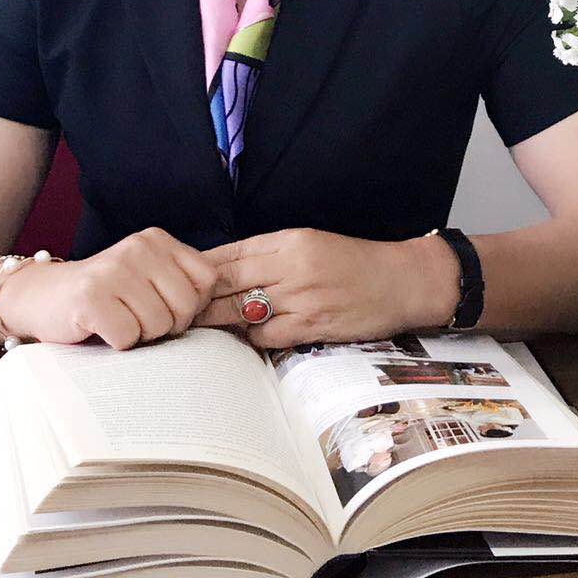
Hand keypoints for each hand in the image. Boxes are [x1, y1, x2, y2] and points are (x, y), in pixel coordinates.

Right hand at [0, 228, 216, 349]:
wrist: (39, 297)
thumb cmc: (104, 296)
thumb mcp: (146, 277)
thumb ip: (181, 283)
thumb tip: (232, 306)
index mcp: (157, 240)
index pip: (207, 280)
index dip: (192, 307)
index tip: (166, 309)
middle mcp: (138, 248)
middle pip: (186, 306)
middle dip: (167, 326)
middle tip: (137, 320)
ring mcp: (113, 270)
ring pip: (159, 325)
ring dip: (140, 336)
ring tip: (117, 321)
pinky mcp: (91, 298)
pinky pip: (129, 337)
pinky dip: (117, 343)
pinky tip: (100, 328)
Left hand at [192, 227, 460, 348]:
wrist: (401, 282)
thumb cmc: (354, 261)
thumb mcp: (311, 243)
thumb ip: (271, 253)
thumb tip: (225, 268)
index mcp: (290, 240)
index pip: (230, 253)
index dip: (199, 268)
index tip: (176, 277)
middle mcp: (293, 266)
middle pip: (228, 282)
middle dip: (199, 296)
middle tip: (176, 307)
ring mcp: (303, 298)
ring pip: (241, 312)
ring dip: (219, 320)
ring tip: (202, 325)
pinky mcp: (313, 326)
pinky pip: (266, 336)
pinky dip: (253, 337)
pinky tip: (249, 335)